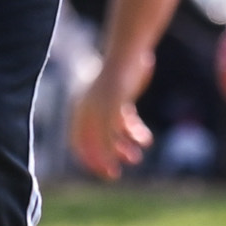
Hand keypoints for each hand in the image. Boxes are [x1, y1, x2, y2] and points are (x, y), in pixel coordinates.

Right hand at [69, 56, 152, 179]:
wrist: (130, 53)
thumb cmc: (118, 80)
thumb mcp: (112, 111)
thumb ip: (107, 134)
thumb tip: (106, 158)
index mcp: (82, 112)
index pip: (79, 143)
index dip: (91, 160)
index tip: (106, 173)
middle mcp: (91, 110)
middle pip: (95, 142)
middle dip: (107, 158)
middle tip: (117, 173)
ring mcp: (106, 104)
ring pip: (112, 134)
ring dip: (123, 148)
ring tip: (136, 157)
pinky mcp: (122, 99)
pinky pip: (126, 123)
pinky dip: (134, 133)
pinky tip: (145, 139)